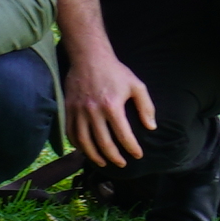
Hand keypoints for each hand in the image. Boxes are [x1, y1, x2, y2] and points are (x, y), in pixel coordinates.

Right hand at [65, 38, 155, 167]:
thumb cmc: (115, 71)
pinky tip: (85, 149)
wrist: (88, 57)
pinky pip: (70, 131)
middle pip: (103, 142)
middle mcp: (93, 111)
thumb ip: (146, 107)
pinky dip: (77, 144)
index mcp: (112, 106)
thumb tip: (151, 127)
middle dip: (114, 157)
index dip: (132, 148)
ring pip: (84, 141)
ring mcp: (78, 110)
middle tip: (122, 164)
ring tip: (103, 162)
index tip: (138, 155)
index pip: (123, 136)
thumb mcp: (137, 86)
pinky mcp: (68, 108)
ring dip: (94, 155)